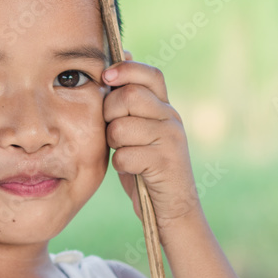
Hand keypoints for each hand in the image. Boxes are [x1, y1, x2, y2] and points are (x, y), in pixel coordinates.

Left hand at [102, 52, 200, 225]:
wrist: (170, 208)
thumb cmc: (145, 168)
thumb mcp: (137, 133)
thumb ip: (127, 106)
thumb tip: (111, 70)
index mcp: (165, 108)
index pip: (151, 74)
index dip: (127, 69)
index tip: (106, 75)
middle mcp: (171, 119)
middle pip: (131, 96)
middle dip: (109, 111)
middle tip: (112, 131)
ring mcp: (171, 140)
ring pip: (122, 127)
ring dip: (113, 143)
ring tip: (124, 152)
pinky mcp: (165, 162)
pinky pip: (125, 155)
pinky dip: (120, 165)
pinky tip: (131, 170)